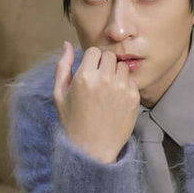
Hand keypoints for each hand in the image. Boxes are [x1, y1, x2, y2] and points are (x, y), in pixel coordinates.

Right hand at [53, 42, 140, 163]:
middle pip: (110, 56)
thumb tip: (66, 44)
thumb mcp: (59, 94)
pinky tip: (115, 100)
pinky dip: (125, 86)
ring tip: (107, 90)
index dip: (91, 60)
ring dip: (116, 74)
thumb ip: (63, 66)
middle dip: (104, 64)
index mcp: (84, 76)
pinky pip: (131, 80)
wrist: (93, 148)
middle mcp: (104, 80)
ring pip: (122, 67)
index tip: (89, 71)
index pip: (94, 50)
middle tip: (98, 81)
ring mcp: (122, 88)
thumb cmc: (73, 121)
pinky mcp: (134, 98)